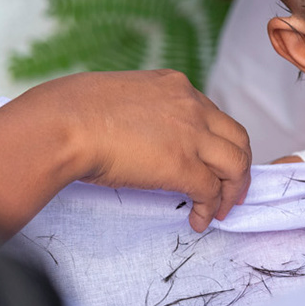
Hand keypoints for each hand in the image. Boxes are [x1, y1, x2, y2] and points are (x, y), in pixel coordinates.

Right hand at [53, 71, 253, 231]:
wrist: (64, 124)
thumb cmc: (72, 112)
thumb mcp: (118, 97)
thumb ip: (140, 111)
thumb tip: (137, 134)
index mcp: (173, 85)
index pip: (213, 115)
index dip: (218, 142)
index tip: (213, 161)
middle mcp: (190, 105)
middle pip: (237, 137)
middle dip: (240, 166)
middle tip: (232, 189)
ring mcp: (191, 135)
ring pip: (236, 164)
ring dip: (232, 190)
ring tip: (221, 210)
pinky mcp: (183, 165)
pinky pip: (211, 190)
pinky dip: (209, 209)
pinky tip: (198, 220)